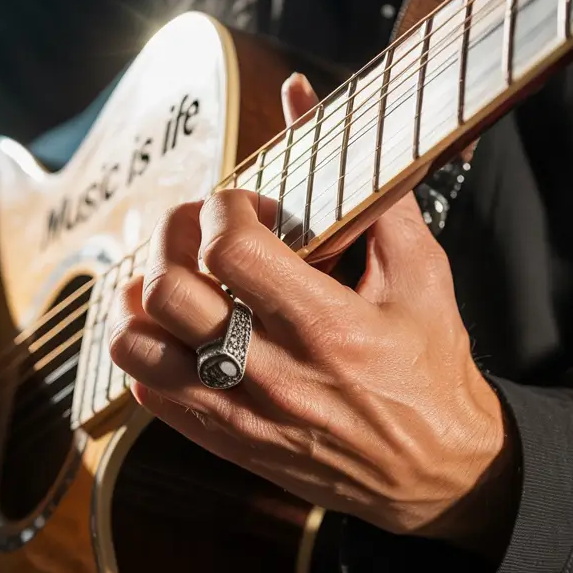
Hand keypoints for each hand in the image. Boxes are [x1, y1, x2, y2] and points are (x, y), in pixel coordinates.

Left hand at [109, 74, 517, 559]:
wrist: (436, 471)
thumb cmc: (430, 367)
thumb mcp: (420, 273)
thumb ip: (367, 191)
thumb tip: (304, 100)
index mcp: (326, 325)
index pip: (228, 248)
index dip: (222, 208)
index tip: (245, 209)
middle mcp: (272, 373)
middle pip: (167, 290)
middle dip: (172, 238)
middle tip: (200, 233)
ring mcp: (239, 412)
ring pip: (136, 345)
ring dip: (142, 300)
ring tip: (176, 281)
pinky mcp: (223, 440)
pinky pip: (146, 390)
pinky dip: (148, 351)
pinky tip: (180, 333)